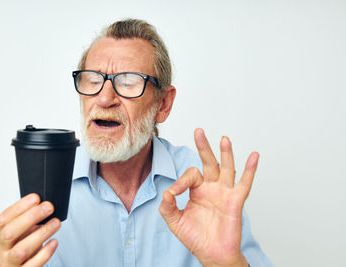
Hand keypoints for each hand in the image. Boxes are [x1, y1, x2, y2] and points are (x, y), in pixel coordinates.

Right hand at [0, 193, 60, 266]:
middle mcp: (1, 249)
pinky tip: (54, 242)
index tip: (36, 198)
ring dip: (41, 234)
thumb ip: (28, 221)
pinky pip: (32, 265)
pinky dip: (45, 253)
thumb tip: (43, 205)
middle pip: (9, 233)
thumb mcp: (21, 232)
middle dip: (30, 217)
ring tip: (56, 223)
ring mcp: (9, 263)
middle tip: (48, 207)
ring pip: (21, 250)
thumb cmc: (22, 247)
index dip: (19, 207)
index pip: (3, 219)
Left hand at [159, 128, 258, 266]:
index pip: (190, 175)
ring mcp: (224, 193)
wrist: (211, 254)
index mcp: (197, 190)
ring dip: (225, 153)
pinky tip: (254, 156)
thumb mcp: (175, 221)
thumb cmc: (195, 237)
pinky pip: (245, 184)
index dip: (181, 181)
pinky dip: (250, 170)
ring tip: (224, 139)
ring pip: (226, 168)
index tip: (174, 193)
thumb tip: (166, 192)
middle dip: (204, 147)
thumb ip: (168, 207)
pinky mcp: (235, 201)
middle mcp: (211, 188)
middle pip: (208, 162)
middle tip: (198, 131)